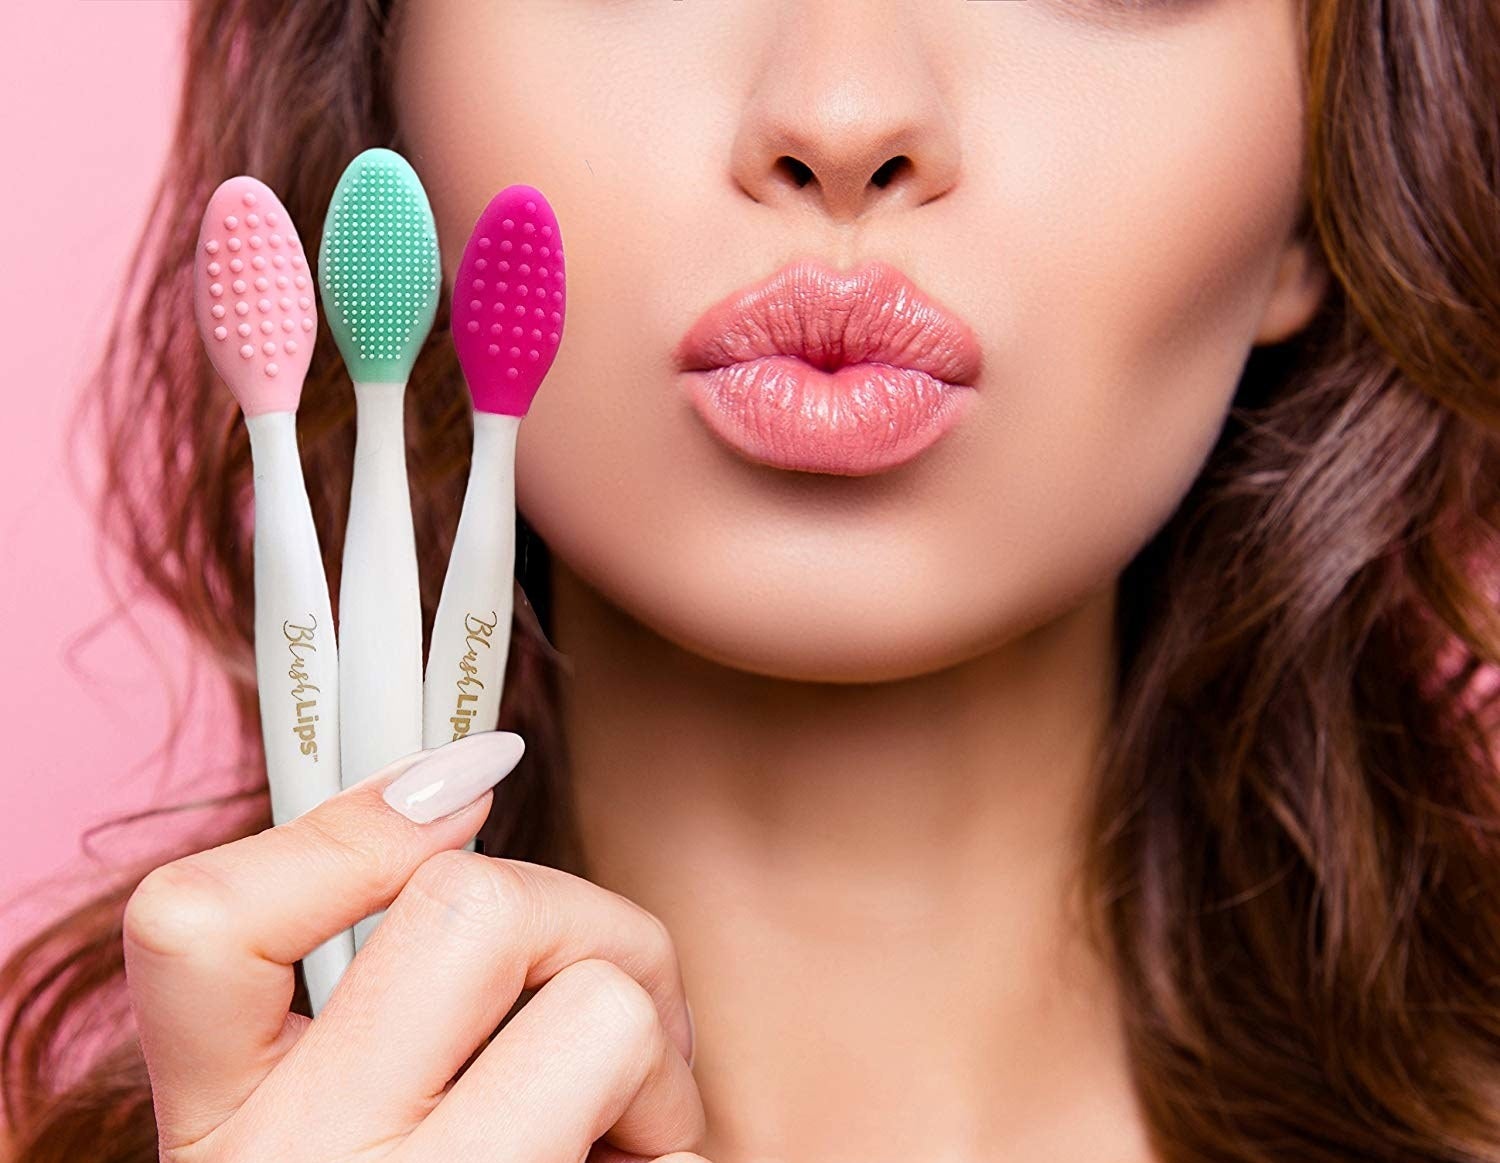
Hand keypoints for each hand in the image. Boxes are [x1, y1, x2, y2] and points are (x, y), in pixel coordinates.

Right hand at [122, 732, 705, 1160]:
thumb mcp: (329, 1128)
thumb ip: (372, 1000)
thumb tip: (457, 795)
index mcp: (220, 1127)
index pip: (201, 920)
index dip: (349, 821)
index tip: (473, 778)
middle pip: (470, 906)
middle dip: (585, 918)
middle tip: (613, 1004)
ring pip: (598, 1009)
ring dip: (653, 1041)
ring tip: (639, 1127)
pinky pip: (674, 1150)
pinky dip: (682, 1146)